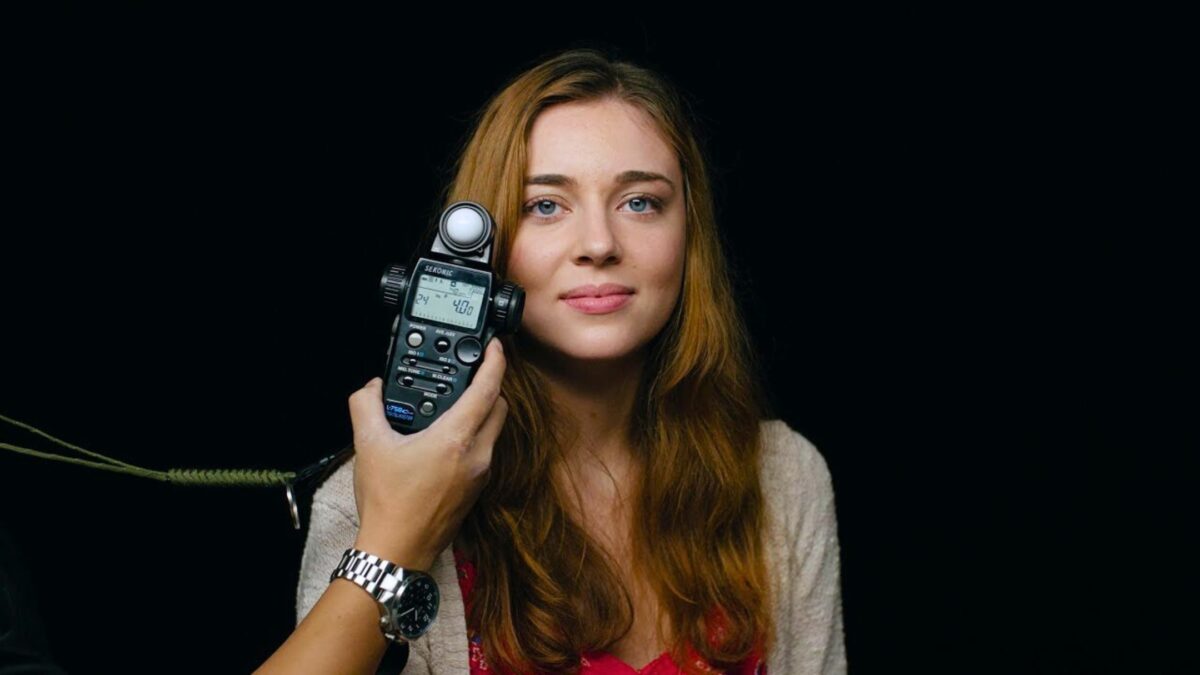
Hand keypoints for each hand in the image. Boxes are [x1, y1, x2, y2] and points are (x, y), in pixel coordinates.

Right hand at [345, 337, 507, 568]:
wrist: (397, 552)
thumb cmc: (388, 504)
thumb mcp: (368, 446)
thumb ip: (366, 406)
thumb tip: (371, 387)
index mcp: (457, 439)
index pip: (488, 389)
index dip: (495, 361)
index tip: (494, 346)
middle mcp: (477, 455)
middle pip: (499, 407)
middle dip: (490, 385)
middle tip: (471, 373)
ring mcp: (480, 474)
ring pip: (494, 430)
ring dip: (481, 412)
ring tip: (453, 404)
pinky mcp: (476, 490)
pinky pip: (484, 451)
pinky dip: (473, 436)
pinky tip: (445, 438)